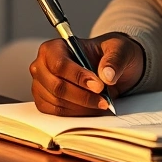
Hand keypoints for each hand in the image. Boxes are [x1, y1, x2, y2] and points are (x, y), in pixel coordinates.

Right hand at [29, 32, 144, 115]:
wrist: (110, 69)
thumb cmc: (110, 55)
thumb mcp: (120, 49)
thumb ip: (114, 59)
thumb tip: (107, 75)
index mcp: (54, 47)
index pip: (60, 64)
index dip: (79, 77)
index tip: (99, 85)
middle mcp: (42, 66)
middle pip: (57, 87)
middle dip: (83, 96)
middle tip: (104, 99)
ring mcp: (41, 85)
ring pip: (58, 102)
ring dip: (82, 107)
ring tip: (101, 103)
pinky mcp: (45, 101)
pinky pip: (57, 113)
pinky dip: (76, 113)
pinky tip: (91, 108)